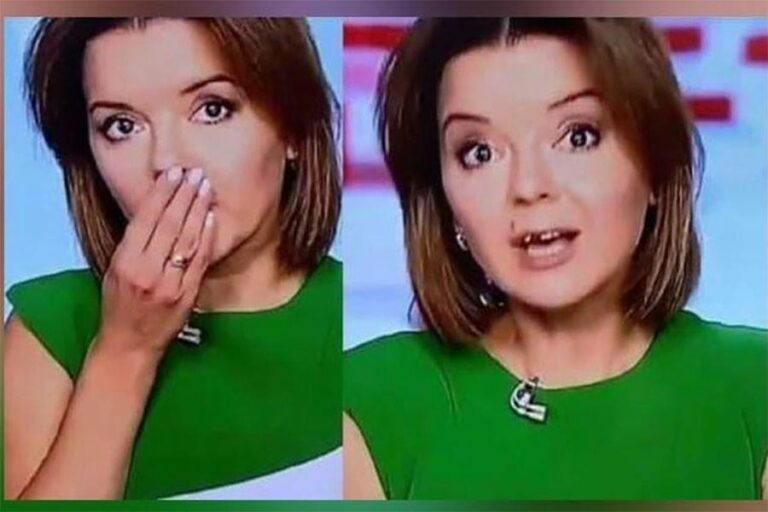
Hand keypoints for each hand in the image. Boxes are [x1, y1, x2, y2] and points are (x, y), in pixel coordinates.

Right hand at [95, 166, 215, 362]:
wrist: (130, 345)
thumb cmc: (119, 305)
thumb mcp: (114, 270)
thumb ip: (133, 243)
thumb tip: (155, 208)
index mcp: (125, 262)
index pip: (146, 219)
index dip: (161, 194)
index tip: (172, 173)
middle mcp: (147, 271)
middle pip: (169, 225)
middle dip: (183, 195)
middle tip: (195, 173)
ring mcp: (169, 284)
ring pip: (187, 239)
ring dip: (198, 210)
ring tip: (205, 188)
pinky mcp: (187, 295)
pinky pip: (199, 261)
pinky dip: (206, 237)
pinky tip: (211, 218)